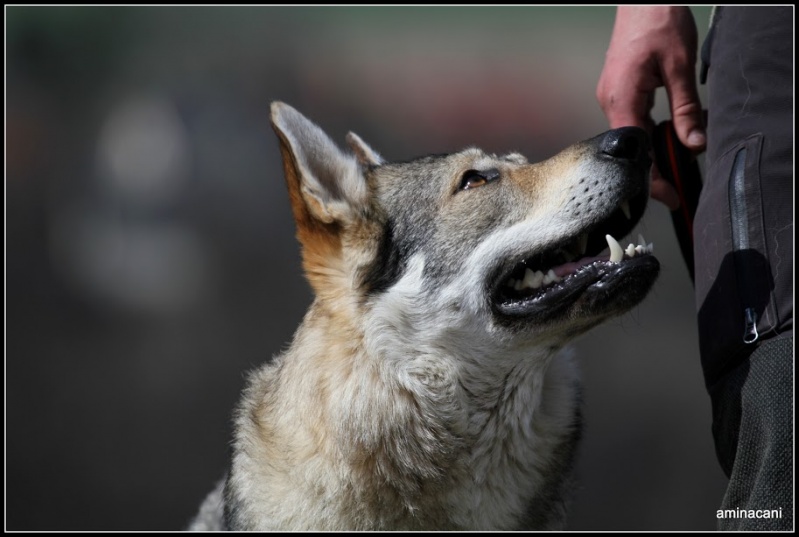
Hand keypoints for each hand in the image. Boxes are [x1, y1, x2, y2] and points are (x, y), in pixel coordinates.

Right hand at [596, 6, 704, 209]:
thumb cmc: (658, 21)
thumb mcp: (680, 68)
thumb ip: (686, 109)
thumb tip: (694, 143)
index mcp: (621, 98)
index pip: (632, 151)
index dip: (648, 178)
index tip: (666, 196)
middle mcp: (610, 101)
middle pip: (629, 148)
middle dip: (651, 170)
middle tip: (675, 189)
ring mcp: (612, 96)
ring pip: (631, 136)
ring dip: (651, 152)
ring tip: (674, 165)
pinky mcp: (618, 90)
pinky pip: (631, 121)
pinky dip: (648, 135)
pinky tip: (664, 139)